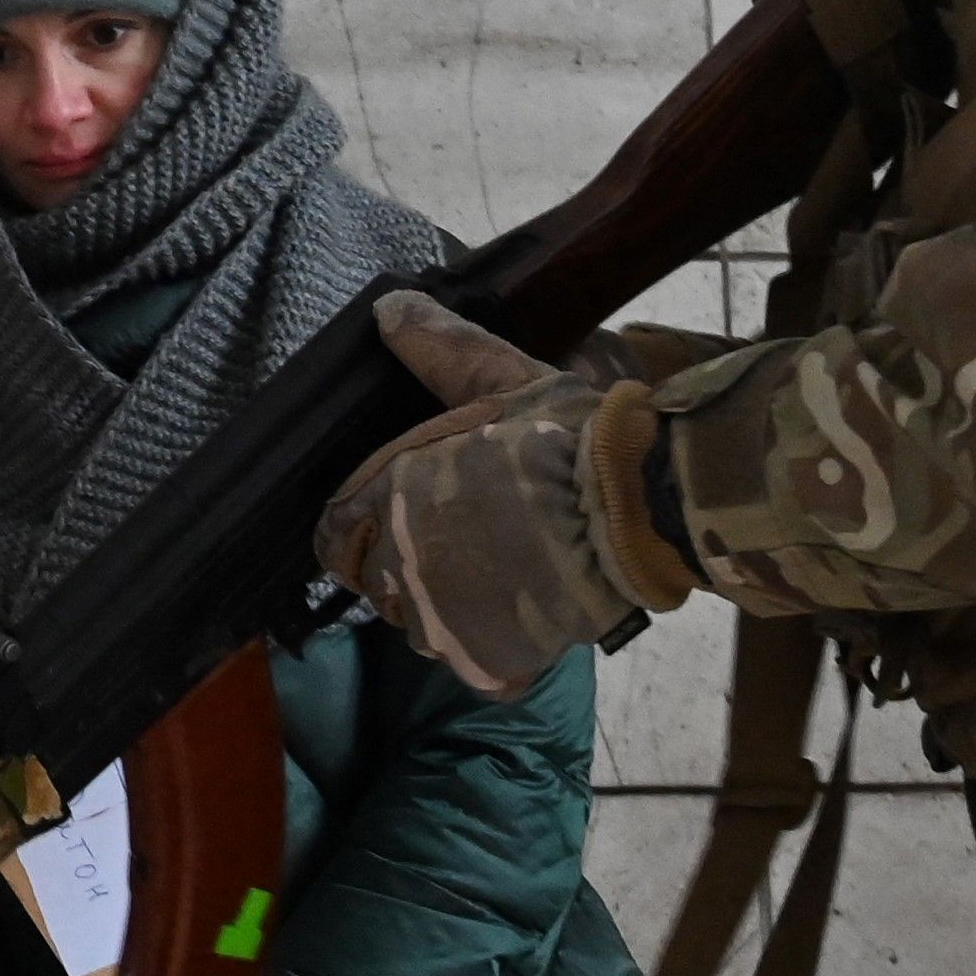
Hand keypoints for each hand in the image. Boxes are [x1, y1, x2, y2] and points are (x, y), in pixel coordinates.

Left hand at [313, 291, 689, 695]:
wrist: (640, 507)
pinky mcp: (490, 666)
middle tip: (474, 533)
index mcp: (388, 502)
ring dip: (451, 604)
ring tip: (507, 568)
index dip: (366, 522)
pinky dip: (496, 643)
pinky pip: (475, 662)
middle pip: (380, 581)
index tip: (409, 509)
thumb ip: (440, 349)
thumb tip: (390, 308)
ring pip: (424, 624)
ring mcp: (443, 629)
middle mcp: (401, 573)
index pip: (336, 533)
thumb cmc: (566, 439)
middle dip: (413, 560)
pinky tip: (530, 607)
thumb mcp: (501, 379)